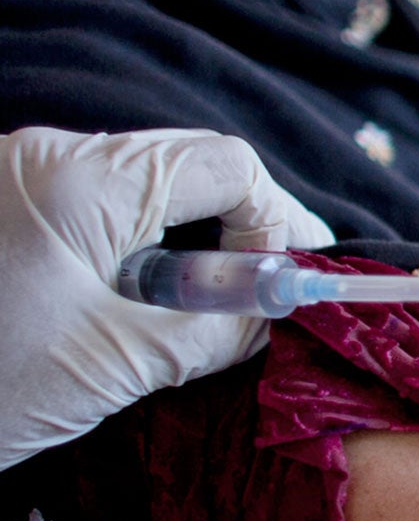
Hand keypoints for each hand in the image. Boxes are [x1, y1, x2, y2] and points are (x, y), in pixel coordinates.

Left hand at [0, 127, 332, 471]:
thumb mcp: (119, 363)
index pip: (223, 165)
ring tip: (195, 319)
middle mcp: (45, 157)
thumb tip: (280, 315)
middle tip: (260, 304)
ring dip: (182, 248)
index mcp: (80, 178)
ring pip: (139, 193)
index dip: (274, 222)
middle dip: (234, 232)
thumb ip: (219, 328)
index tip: (289, 289)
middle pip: (183, 169)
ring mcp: (13, 179)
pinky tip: (137, 313)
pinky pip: (92, 214)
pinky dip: (132, 256)